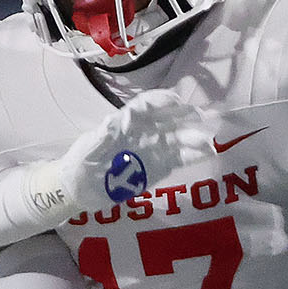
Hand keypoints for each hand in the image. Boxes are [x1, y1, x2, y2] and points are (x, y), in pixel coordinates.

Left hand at [63, 88, 202, 210]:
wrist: (80, 188)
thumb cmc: (81, 162)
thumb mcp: (87, 149)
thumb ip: (101, 137)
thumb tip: (110, 121)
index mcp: (126, 122)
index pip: (146, 105)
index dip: (161, 100)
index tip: (175, 100)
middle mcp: (144, 132)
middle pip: (168, 119)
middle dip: (185, 115)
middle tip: (201, 116)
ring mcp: (153, 149)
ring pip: (178, 139)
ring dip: (193, 138)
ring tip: (208, 142)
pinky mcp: (159, 167)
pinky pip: (179, 158)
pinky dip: (193, 155)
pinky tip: (207, 154)